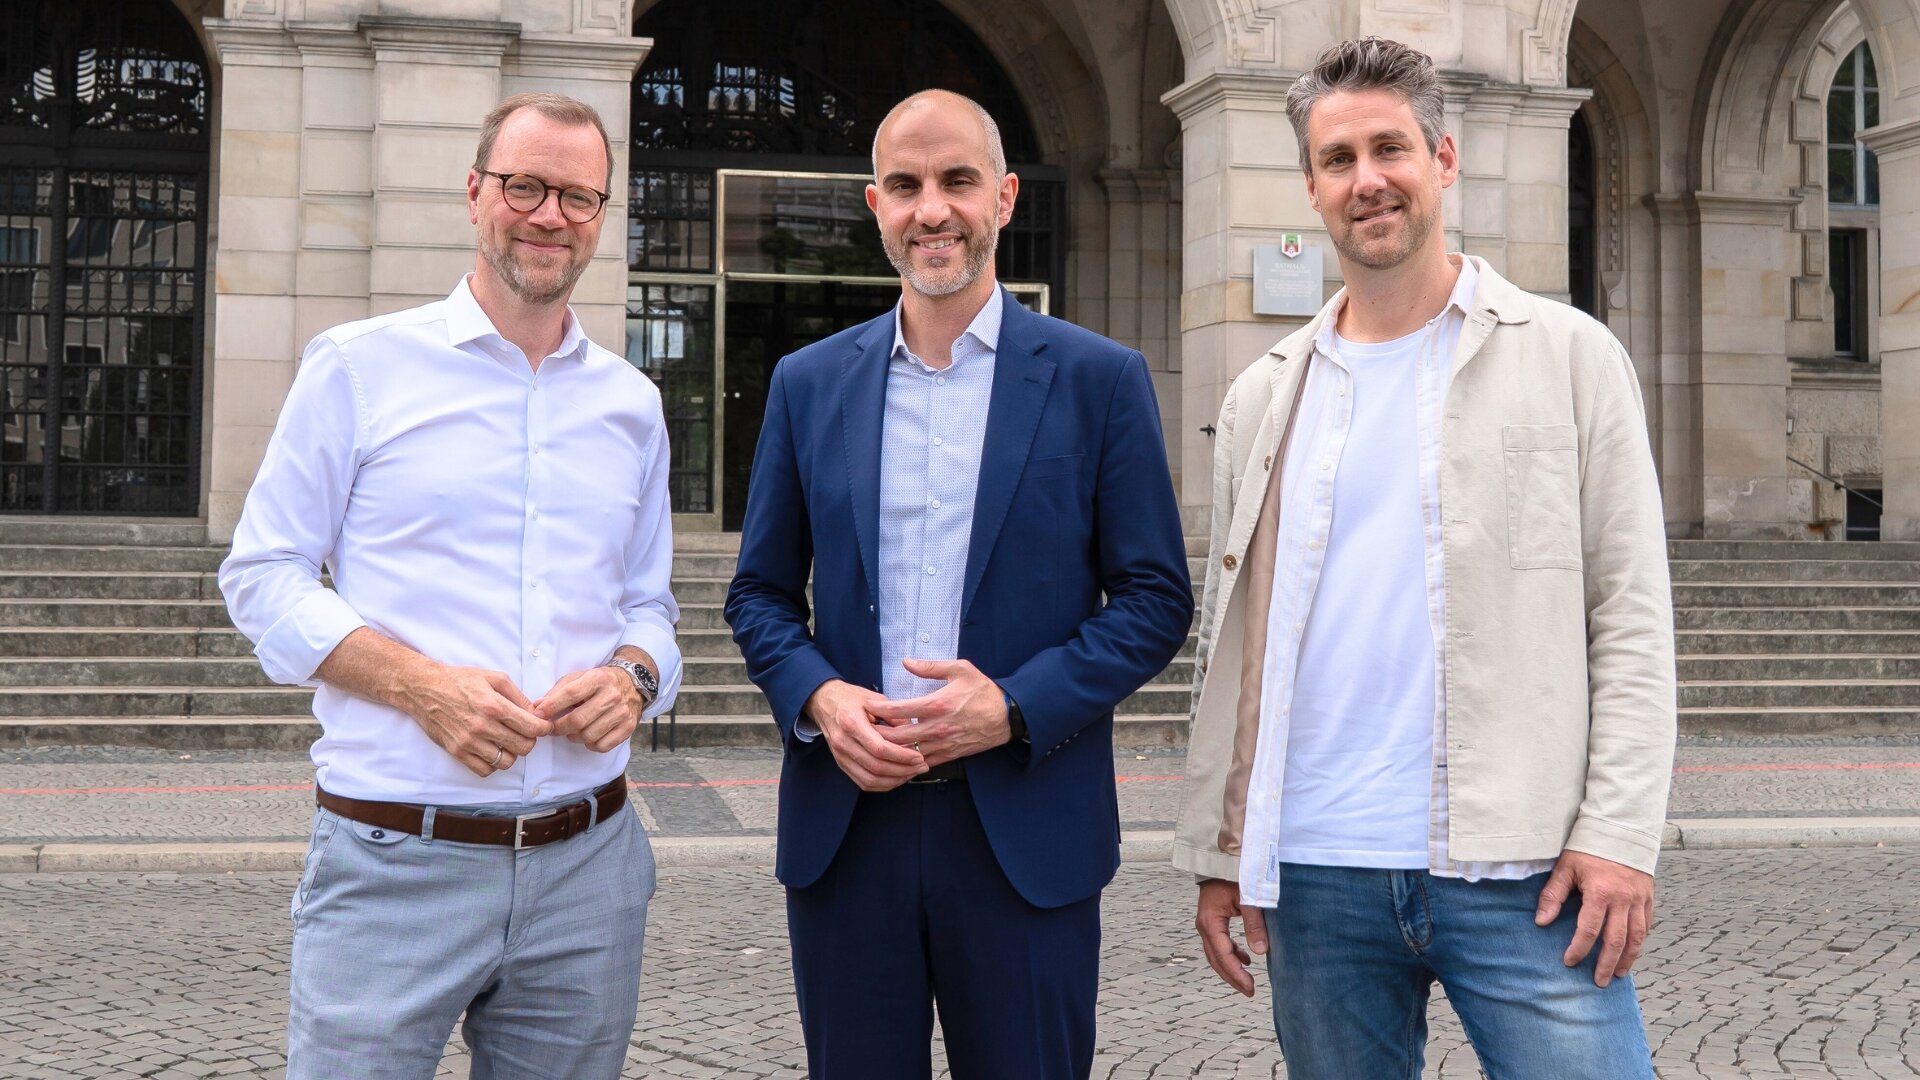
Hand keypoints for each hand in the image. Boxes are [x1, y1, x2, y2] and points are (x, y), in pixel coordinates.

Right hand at [402, 665, 550, 776]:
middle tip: (524, 732)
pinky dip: (492, 763)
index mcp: (494, 706)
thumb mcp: (494, 678)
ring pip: (506, 761)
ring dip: (511, 753)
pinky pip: (484, 770)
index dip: (544, 728)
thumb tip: (536, 713)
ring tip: (506, 741)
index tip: (544, 726)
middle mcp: (482, 726)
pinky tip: (491, 750)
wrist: (424, 689)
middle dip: (530, 740)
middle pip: (523, 747)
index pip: (532, 727)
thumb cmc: (460, 680)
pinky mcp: (457, 752)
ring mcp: (468, 742)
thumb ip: (518, 696)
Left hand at [536, 662, 646, 752]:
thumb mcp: (579, 678)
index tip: (538, 715)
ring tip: (572, 731)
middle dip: (559, 728)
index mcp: (598, 678)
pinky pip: (602, 745)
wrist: (631, 684)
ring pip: (588, 736)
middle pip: (578, 720)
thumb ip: (558, 691)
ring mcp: (622, 712)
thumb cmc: (598, 683)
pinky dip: (590, 744)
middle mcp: (612, 695)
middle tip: (552, 729)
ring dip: (574, 737)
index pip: (571, 693)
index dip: (552, 706)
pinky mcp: (628, 727)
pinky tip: (589, 735)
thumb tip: (538, 707)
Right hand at [805, 679, 926, 790]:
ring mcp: (840, 756)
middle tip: (921, 766)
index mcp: (851, 723)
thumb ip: (895, 716)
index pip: (879, 748)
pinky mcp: (841, 764)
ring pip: (870, 780)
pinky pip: (863, 783)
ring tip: (912, 773)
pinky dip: (882, 785)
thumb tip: (913, 733)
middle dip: (903, 770)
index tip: (919, 756)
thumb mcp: (875, 699)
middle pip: (876, 767)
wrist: (825, 702)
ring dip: (894, 780)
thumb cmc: (851, 698)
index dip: (902, 756)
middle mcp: (843, 742)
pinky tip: (896, 778)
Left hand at [867, 659, 1009, 766]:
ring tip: (873, 742)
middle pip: (897, 735)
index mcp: (937, 704)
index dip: (879, 707)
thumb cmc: (983, 691)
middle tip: (863, 727)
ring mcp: (942, 744)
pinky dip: (906, 761)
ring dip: (889, 748)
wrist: (1007, 716)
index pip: (899, 708)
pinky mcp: (948, 755)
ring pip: (907, 752)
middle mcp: (937, 727)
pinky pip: (922, 763)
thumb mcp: (960, 669)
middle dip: (877, 732)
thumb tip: (906, 661)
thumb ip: (931, 667)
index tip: (867, 705)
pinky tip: (895, 757)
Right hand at [1195, 878, 1267, 996]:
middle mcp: (1204, 925)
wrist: (1223, 856)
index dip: (1236, 974)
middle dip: (1232, 977)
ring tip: (1247, 980)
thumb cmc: (1236, 874)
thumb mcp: (1248, 898)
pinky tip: (1245, 959)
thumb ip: (1254, 925)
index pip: (1223, 956)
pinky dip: (1231, 954)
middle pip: (1216, 959)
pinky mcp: (1212, 919)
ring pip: (1215, 953)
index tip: (1250, 988)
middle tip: (1249, 991)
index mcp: (1210, 922)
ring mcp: (1206, 922)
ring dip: (1230, 967)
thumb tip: (1260, 952)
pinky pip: (1219, 943)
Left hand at [1535, 850, 1655, 986]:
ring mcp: (1639, 899)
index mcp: (1601, 893)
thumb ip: (1553, 895)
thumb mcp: (1565, 867)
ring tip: (1617, 974)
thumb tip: (1541, 922)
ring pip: (1637, 937)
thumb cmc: (1587, 848)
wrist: (1620, 828)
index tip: (1569, 962)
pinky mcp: (1648, 896)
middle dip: (1606, 963)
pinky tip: (1632, 951)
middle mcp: (1623, 899)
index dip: (1579, 949)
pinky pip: (1647, 924)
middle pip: (1617, 940)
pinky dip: (1640, 941)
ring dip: (1628, 958)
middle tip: (1598, 981)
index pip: (1589, 929)